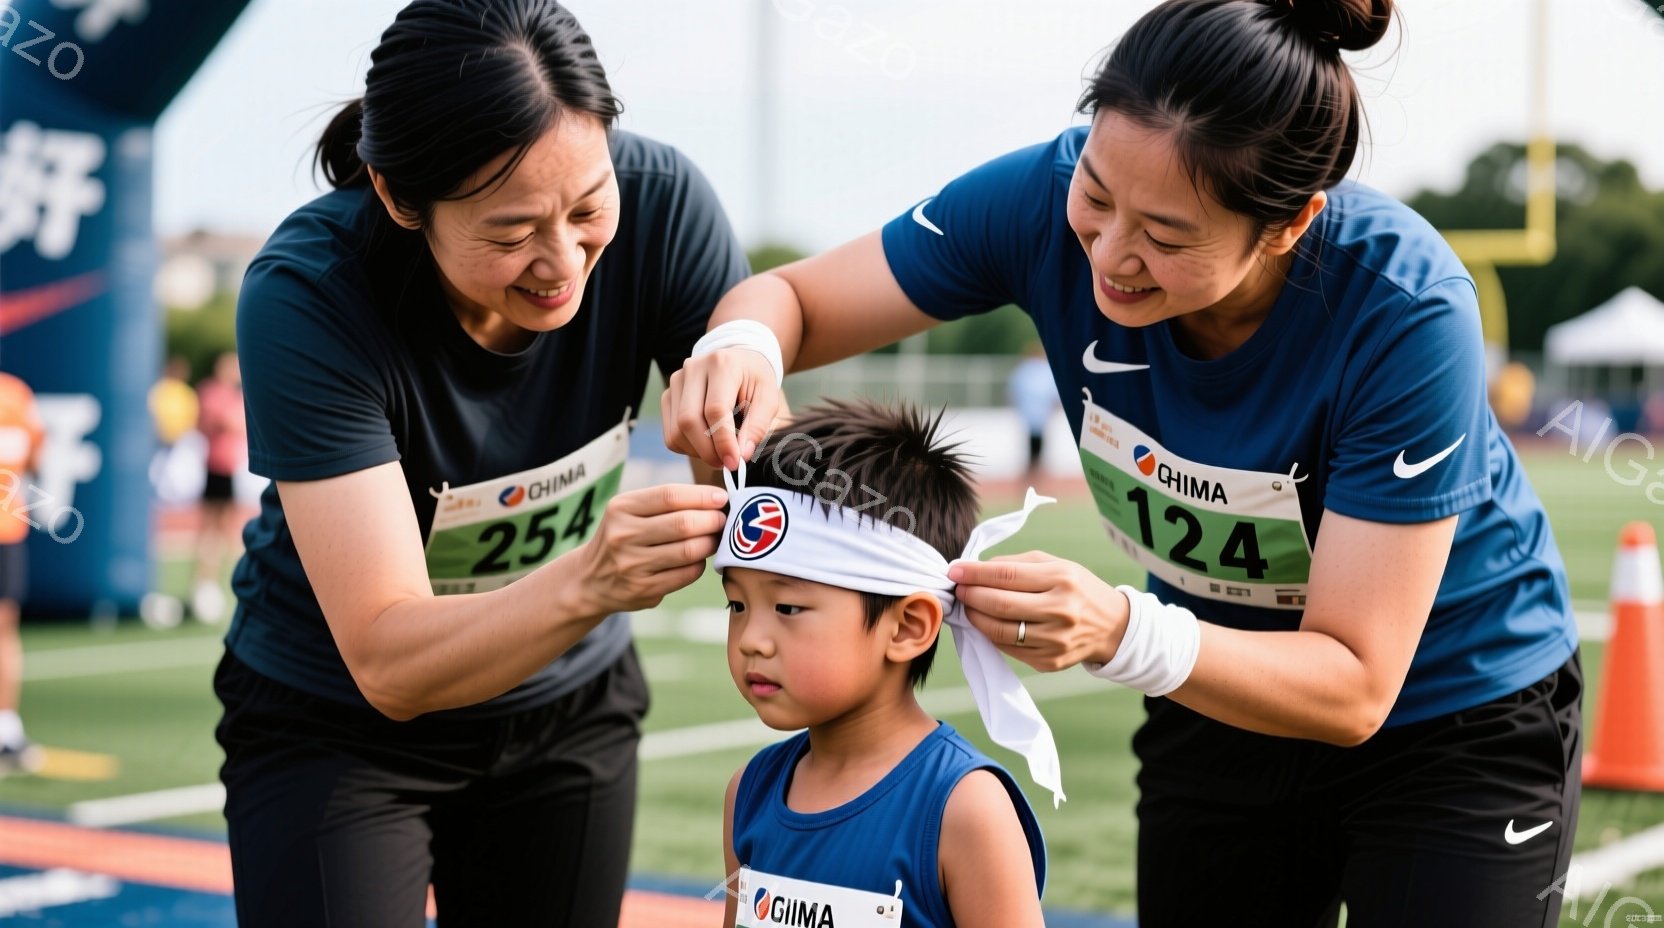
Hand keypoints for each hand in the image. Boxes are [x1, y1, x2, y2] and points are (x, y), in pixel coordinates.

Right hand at [569, 484, 728, 616]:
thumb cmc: (623, 537)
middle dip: (712, 520)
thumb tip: (716, 499)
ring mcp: (632, 565)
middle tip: (723, 520)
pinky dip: (700, 564)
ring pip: (689, 551)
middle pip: (683, 524)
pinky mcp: (644, 590)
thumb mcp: (630, 512)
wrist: (590, 579)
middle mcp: (623, 535)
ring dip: (710, 543)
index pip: (670, 496)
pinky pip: (687, 574)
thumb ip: (666, 503)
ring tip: (715, 538)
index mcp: (621, 508)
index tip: (721, 498)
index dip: (702, 496)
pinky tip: (699, 558)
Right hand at [663, 347, 783, 470]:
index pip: (715, 410)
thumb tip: (741, 456)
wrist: (739, 361)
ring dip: (698, 452)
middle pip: (689, 421)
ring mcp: (676, 382)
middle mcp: (693, 369)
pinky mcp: (668, 396)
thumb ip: (757, 427)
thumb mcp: (768, 399)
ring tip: (720, 452)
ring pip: (677, 430)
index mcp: (722, 364)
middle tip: (727, 463)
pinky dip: (688, 448)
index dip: (723, 441)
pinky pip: (670, 434)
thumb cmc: (755, 381)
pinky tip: (706, 443)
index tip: (735, 463)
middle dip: (708, 451)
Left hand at [949, 551, 1130, 671]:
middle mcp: (1060, 611)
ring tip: (969, 607)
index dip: (974, 573)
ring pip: (999, 631)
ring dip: (975, 618)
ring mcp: (1055, 641)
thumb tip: (977, 569)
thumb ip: (1016, 564)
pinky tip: (988, 623)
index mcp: (1062, 580)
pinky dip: (991, 635)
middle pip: (999, 605)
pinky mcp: (1049, 662)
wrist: (1112, 627)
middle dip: (970, 596)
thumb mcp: (1056, 565)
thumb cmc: (1078, 589)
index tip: (954, 571)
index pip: (1006, 576)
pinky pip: (1008, 649)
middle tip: (958, 590)